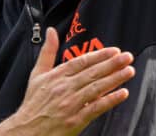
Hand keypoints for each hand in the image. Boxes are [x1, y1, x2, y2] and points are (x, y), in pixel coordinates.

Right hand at [0, 27, 134, 135]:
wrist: (26, 131)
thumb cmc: (33, 102)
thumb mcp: (37, 74)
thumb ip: (47, 52)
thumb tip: (51, 30)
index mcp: (56, 76)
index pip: (81, 62)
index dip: (99, 55)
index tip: (114, 50)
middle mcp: (64, 88)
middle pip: (92, 73)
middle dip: (112, 64)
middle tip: (128, 57)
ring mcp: (70, 104)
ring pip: (96, 88)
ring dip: (115, 79)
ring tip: (129, 70)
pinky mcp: (76, 120)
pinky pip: (96, 108)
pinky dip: (110, 100)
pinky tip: (123, 93)